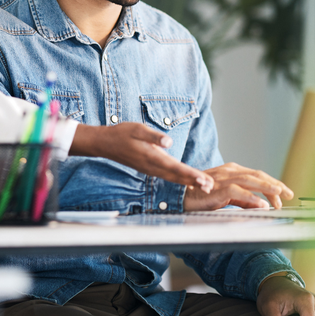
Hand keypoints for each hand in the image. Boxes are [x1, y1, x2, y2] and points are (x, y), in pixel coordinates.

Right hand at [70, 123, 213, 191]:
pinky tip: (187, 181)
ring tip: (204, 186)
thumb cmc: (121, 133)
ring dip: (188, 182)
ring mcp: (150, 169)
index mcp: (151, 157)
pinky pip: (167, 176)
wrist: (105, 143)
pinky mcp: (149, 168)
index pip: (175, 167)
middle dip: (194, 181)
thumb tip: (168, 142)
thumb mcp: (137, 129)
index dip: (190, 174)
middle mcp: (152, 166)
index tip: (203, 179)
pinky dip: (179, 179)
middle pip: (176, 176)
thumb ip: (153, 136)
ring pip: (172, 178)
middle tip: (210, 187)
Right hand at [183, 162, 293, 209]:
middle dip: (275, 184)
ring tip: (281, 194)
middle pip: (258, 175)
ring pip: (250, 180)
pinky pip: (238, 192)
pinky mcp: (217, 189)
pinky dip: (251, 198)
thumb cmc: (200, 195)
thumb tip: (261, 204)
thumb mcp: (226, 196)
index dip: (272, 183)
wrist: (179, 196)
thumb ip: (242, 199)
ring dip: (267, 187)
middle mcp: (229, 171)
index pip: (257, 175)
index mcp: (232, 171)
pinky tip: (262, 205)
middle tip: (289, 194)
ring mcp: (223, 179)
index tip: (284, 194)